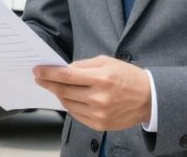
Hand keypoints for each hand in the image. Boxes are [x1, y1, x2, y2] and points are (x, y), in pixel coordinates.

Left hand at [33, 55, 151, 131]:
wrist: (149, 99)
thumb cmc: (127, 77)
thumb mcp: (107, 62)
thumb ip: (83, 65)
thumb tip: (63, 69)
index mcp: (101, 78)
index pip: (67, 76)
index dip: (48, 73)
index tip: (37, 70)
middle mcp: (99, 98)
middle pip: (64, 91)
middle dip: (48, 83)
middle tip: (40, 78)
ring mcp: (99, 113)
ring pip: (68, 104)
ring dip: (59, 94)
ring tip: (56, 86)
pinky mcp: (100, 124)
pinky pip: (76, 114)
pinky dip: (70, 105)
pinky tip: (70, 97)